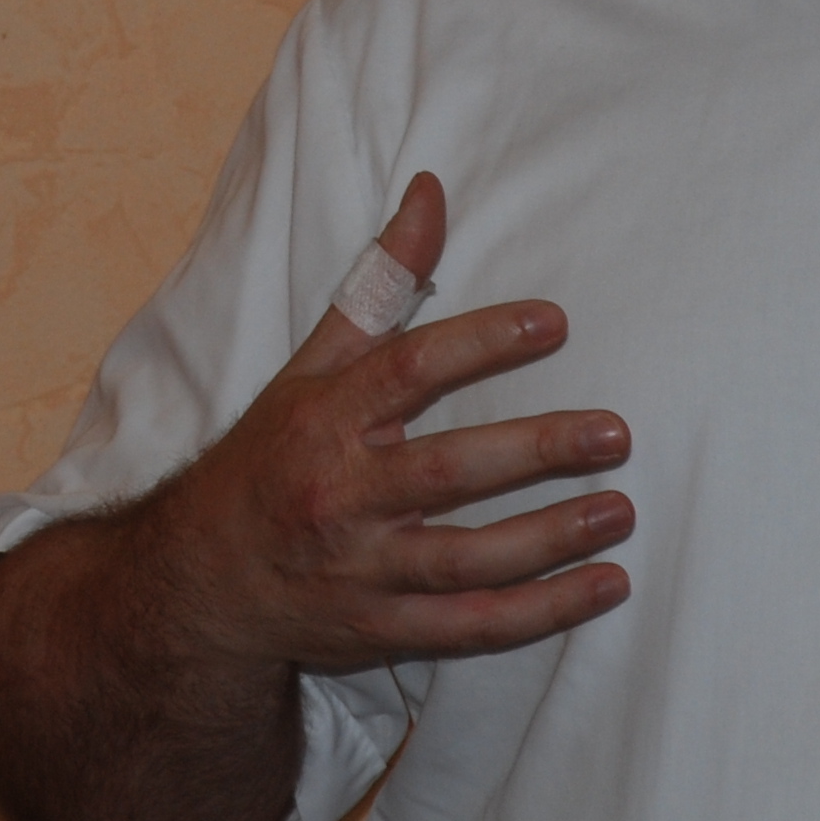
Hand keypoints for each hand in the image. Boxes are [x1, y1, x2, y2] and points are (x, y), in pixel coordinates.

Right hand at [143, 172, 632, 676]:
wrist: (199, 583)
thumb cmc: (270, 459)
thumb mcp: (310, 368)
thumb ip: (377, 286)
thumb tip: (431, 191)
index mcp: (324, 420)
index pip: (407, 372)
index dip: (480, 344)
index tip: (553, 323)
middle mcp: (340, 494)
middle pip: (447, 472)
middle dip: (536, 452)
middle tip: (615, 433)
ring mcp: (362, 570)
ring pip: (467, 558)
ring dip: (551, 538)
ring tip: (620, 510)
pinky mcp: (382, 629)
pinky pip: (472, 626)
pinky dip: (542, 612)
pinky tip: (606, 586)